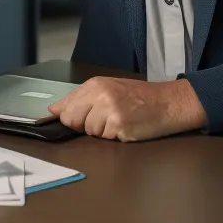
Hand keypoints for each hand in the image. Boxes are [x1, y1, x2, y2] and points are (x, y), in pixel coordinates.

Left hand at [47, 76, 206, 141]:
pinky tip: (126, 127)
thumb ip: (80, 98)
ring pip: (89, 131)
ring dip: (101, 132)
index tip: (76, 121)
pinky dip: (114, 137)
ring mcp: (109, 110)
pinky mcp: (120, 126)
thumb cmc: (139, 97)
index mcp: (94, 84)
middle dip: (83, 125)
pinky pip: (105, 138)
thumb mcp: (108, 89)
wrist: (169, 102)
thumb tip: (53, 110)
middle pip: (71, 120)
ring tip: (118, 122)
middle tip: (103, 121)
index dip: (68, 117)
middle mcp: (99, 95)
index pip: (63, 107)